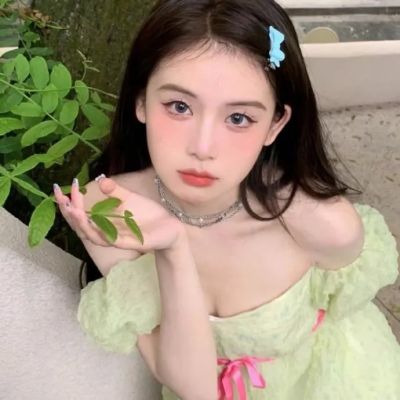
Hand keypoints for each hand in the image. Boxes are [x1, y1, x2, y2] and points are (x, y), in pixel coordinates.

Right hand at [54, 176, 184, 252]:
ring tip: (74, 210)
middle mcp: (108, 233)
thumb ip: (115, 191)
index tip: (61, 188)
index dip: (69, 203)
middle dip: (70, 212)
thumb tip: (100, 180)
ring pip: (94, 236)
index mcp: (106, 222)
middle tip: (61, 197)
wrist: (170, 227)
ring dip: (82, 224)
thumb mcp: (130, 199)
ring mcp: (119, 240)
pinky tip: (95, 224)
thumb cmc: (149, 215)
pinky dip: (104, 234)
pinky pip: (115, 241)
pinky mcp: (132, 243)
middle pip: (82, 226)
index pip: (81, 215)